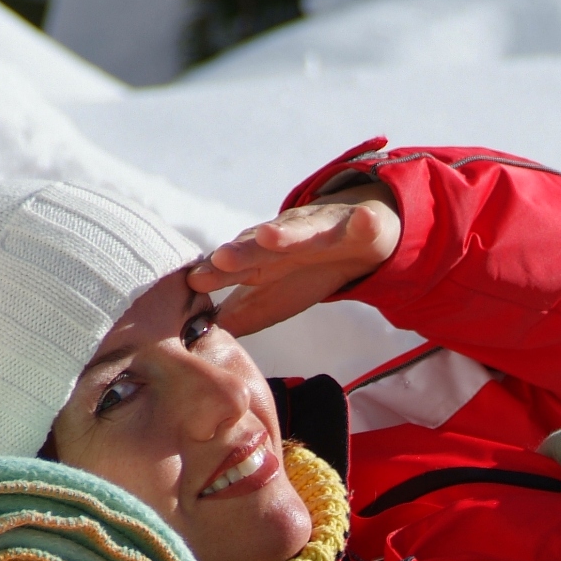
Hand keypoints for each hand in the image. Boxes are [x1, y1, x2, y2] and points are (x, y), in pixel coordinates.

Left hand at [187, 181, 400, 337]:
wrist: (355, 238)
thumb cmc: (302, 272)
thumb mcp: (267, 300)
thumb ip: (234, 316)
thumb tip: (196, 340)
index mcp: (261, 259)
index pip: (234, 266)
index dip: (216, 273)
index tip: (196, 281)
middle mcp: (285, 239)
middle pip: (260, 247)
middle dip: (242, 251)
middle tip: (222, 258)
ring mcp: (320, 229)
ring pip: (302, 231)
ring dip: (286, 233)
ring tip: (270, 237)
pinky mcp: (358, 225)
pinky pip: (362, 224)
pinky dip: (364, 223)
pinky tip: (364, 220)